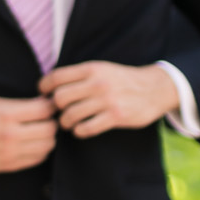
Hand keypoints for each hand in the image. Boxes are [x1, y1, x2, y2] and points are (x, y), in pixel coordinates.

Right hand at [0, 96, 57, 174]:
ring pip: (47, 146)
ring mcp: (10, 152)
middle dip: (52, 122)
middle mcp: (10, 134)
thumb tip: (45, 103)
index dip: (51, 106)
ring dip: (48, 138)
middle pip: (49, 129)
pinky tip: (34, 144)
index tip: (49, 105)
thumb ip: (20, 105)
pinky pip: (37, 159)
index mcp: (6, 115)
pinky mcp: (10, 165)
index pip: (43, 110)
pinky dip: (41, 150)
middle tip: (46, 119)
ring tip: (40, 132)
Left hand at [39, 61, 180, 137]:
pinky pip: (86, 128)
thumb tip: (48, 86)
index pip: (56, 77)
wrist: (155, 89)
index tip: (44, 95)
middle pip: (60, 98)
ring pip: (70, 115)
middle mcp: (98, 83)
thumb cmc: (121, 80)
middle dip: (56, 108)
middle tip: (59, 111)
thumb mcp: (101, 69)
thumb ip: (79, 76)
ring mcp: (107, 100)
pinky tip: (81, 129)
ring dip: (66, 122)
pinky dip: (79, 131)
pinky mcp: (116, 117)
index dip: (44, 88)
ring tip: (69, 122)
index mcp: (92, 69)